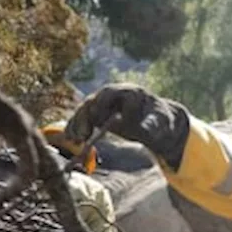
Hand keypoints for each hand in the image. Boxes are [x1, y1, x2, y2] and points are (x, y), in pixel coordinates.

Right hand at [65, 84, 189, 169]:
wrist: (159, 125)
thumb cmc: (161, 122)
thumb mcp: (159, 124)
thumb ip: (150, 125)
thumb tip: (141, 128)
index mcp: (130, 92)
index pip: (112, 94)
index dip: (105, 107)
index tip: (100, 123)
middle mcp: (114, 95)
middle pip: (94, 100)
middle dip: (87, 116)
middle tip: (84, 134)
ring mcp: (105, 104)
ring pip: (86, 110)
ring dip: (78, 123)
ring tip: (75, 140)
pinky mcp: (99, 115)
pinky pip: (84, 120)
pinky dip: (76, 128)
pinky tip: (70, 139)